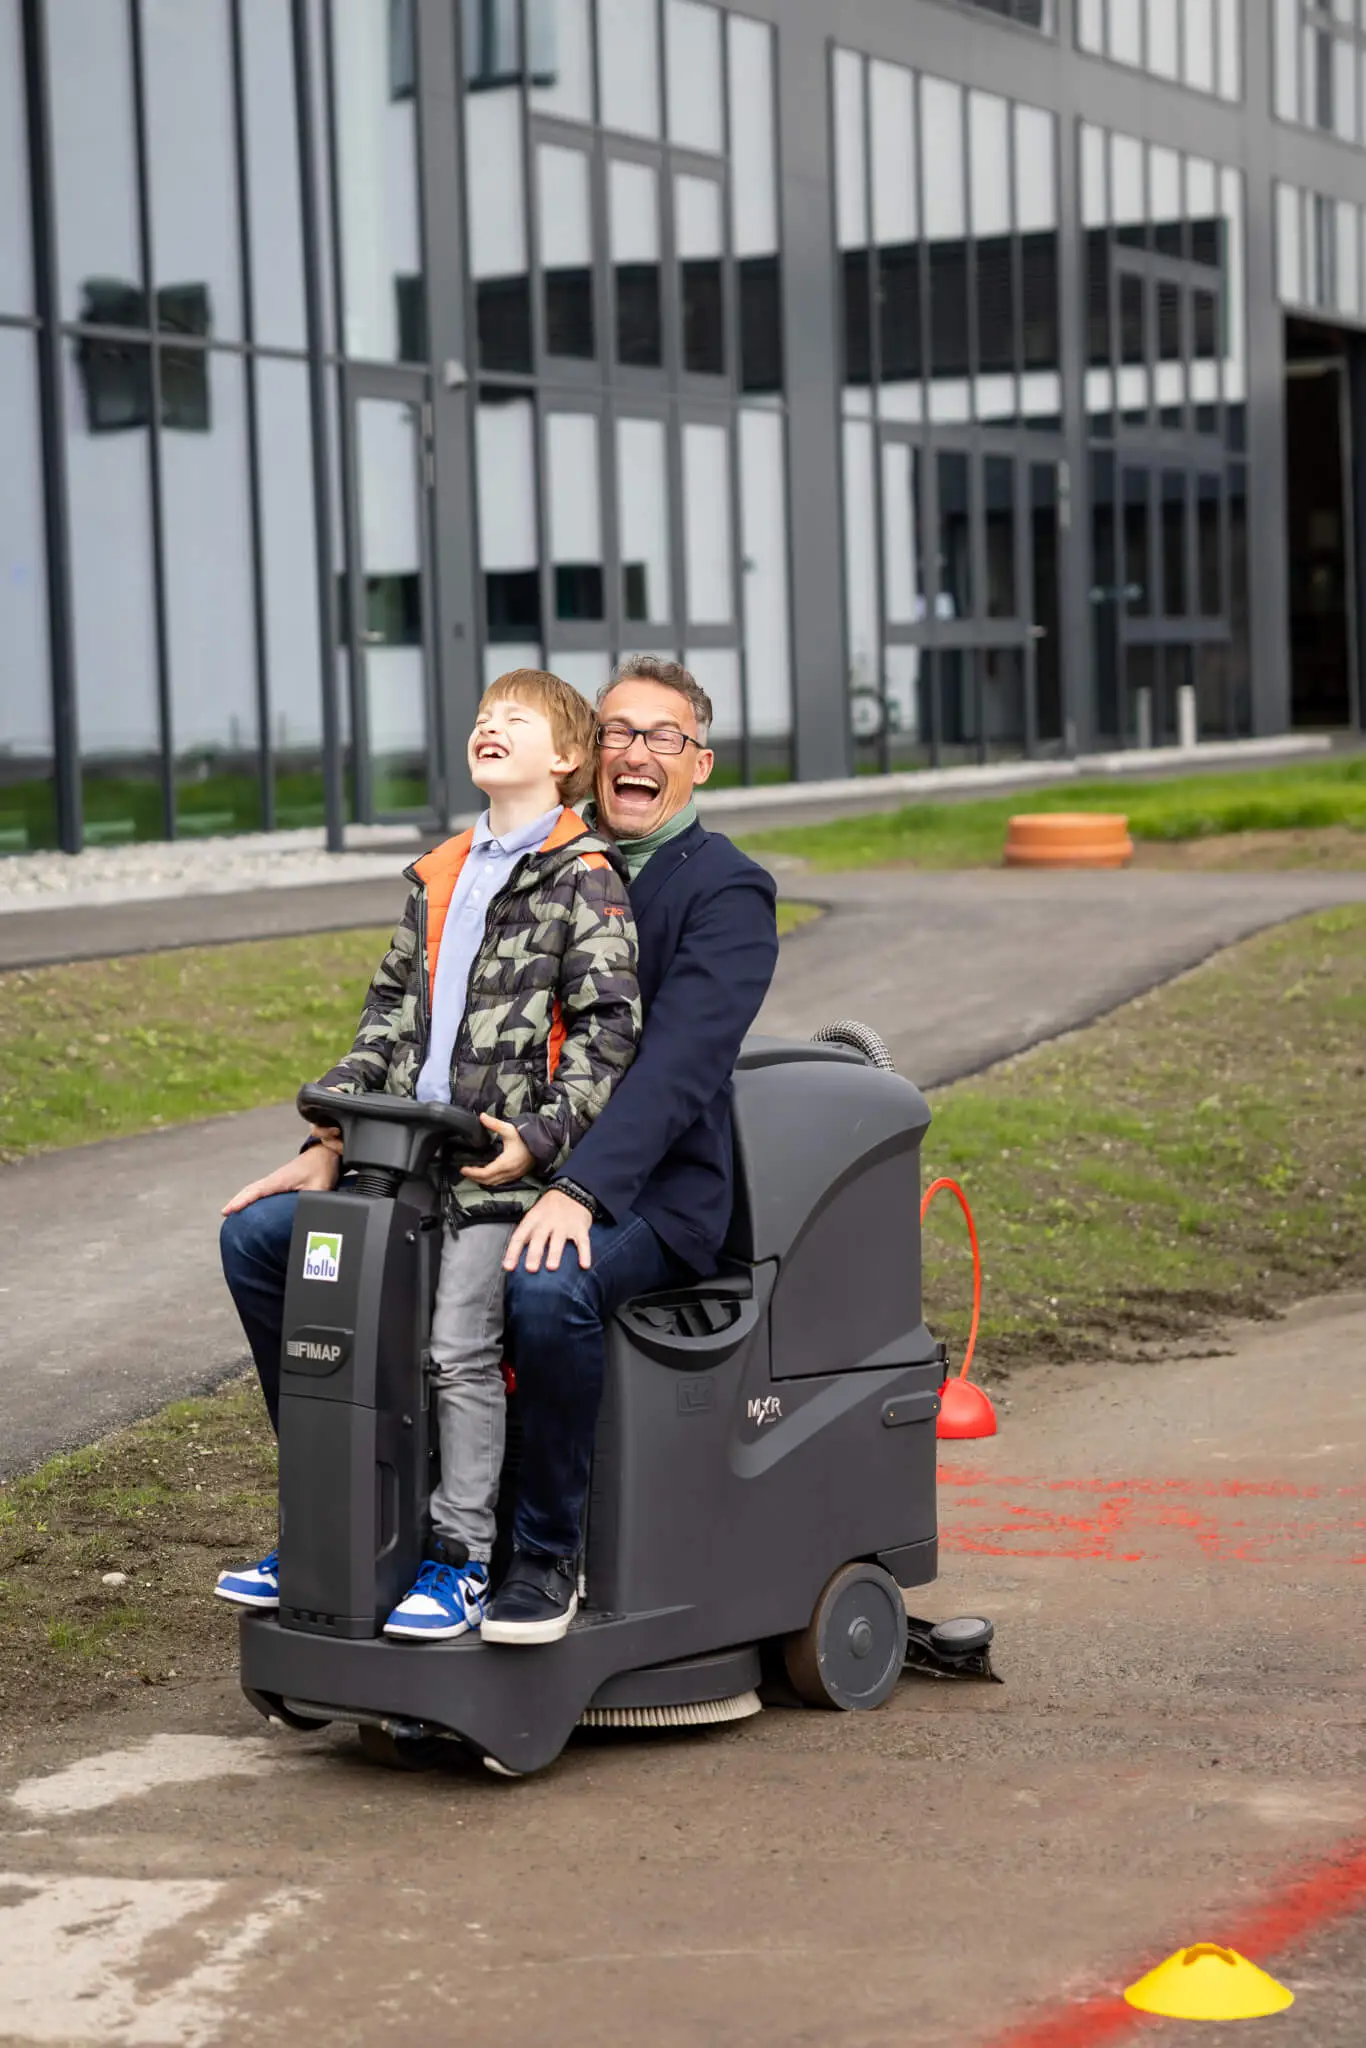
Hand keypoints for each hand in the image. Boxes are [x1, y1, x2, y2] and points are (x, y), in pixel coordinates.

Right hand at [222, 1135, 340, 1215]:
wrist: (327, 1151)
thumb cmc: (322, 1166)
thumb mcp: (320, 1187)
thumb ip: (314, 1202)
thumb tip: (311, 1217)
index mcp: (280, 1180)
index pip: (256, 1191)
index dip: (241, 1201)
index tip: (228, 1210)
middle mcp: (275, 1178)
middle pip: (250, 1190)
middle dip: (237, 1201)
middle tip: (225, 1214)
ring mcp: (277, 1178)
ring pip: (255, 1188)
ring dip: (243, 1197)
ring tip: (233, 1210)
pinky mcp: (282, 1180)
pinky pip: (262, 1188)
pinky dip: (253, 1195)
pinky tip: (253, 1203)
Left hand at [459, 1114, 536, 1188]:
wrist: (544, 1143)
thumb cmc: (526, 1137)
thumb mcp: (509, 1129)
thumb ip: (494, 1124)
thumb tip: (481, 1116)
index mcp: (505, 1163)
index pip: (485, 1173)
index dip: (473, 1172)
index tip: (463, 1168)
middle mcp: (509, 1172)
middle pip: (488, 1181)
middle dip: (474, 1178)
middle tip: (465, 1172)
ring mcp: (514, 1175)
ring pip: (494, 1183)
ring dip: (482, 1181)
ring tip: (473, 1174)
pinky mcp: (517, 1175)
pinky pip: (501, 1182)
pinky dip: (491, 1181)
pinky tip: (487, 1175)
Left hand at [503, 1189, 592, 1272]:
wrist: (572, 1191)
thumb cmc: (549, 1209)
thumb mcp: (534, 1216)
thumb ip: (527, 1235)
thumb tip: (515, 1258)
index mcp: (533, 1219)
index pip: (520, 1236)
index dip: (513, 1251)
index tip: (508, 1267)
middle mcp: (547, 1221)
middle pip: (539, 1237)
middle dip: (534, 1253)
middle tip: (531, 1268)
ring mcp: (564, 1224)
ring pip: (559, 1240)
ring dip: (555, 1253)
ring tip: (552, 1267)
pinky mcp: (580, 1227)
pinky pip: (583, 1242)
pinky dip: (584, 1254)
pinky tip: (584, 1265)